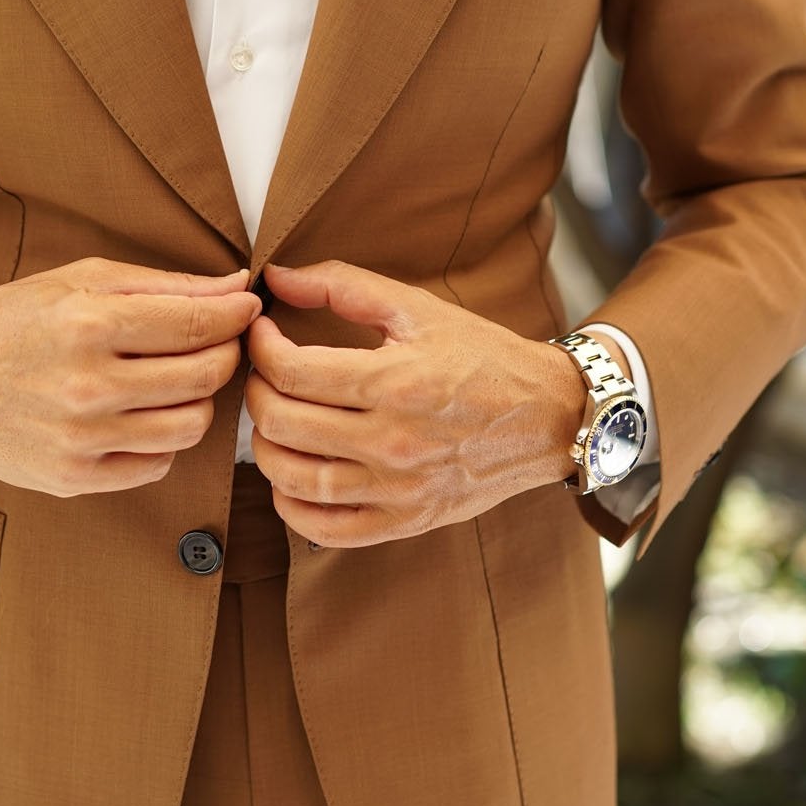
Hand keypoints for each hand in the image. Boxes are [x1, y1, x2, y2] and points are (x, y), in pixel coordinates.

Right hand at [0, 258, 260, 495]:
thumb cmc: (16, 318)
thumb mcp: (82, 279)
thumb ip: (164, 284)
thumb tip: (237, 288)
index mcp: (87, 323)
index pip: (196, 324)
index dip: (235, 315)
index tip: (248, 308)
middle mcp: (85, 384)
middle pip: (203, 376)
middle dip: (226, 355)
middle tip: (219, 344)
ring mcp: (80, 438)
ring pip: (190, 426)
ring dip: (200, 400)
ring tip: (179, 380)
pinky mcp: (73, 478)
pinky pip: (157, 463)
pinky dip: (164, 439)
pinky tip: (144, 414)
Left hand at [245, 259, 584, 545]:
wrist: (548, 417)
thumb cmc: (481, 357)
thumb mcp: (417, 308)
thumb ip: (342, 286)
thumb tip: (276, 277)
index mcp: (395, 381)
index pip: (290, 371)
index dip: (260, 348)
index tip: (262, 335)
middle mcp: (393, 440)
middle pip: (282, 423)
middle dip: (256, 392)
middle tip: (264, 375)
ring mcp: (398, 489)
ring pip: (292, 478)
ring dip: (265, 446)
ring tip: (275, 421)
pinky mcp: (405, 521)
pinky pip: (324, 528)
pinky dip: (291, 504)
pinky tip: (292, 475)